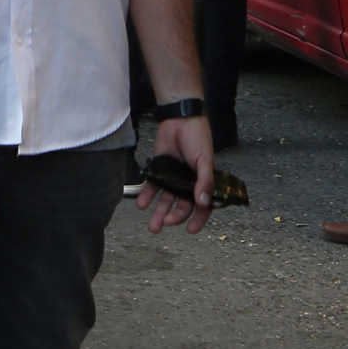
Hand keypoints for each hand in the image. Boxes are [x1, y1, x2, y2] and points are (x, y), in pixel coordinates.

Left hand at [137, 114, 214, 233]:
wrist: (179, 118)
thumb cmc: (198, 137)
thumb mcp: (205, 160)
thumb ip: (205, 181)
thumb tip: (204, 203)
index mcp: (203, 181)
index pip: (203, 206)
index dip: (198, 219)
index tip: (190, 230)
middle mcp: (188, 182)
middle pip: (181, 206)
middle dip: (173, 218)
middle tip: (164, 223)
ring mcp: (173, 177)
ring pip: (166, 200)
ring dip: (159, 213)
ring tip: (152, 226)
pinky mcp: (160, 170)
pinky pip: (153, 187)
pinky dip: (147, 196)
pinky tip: (142, 205)